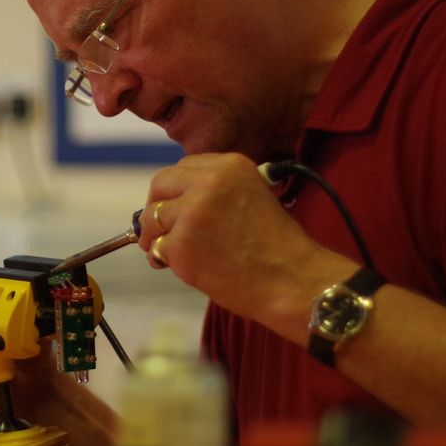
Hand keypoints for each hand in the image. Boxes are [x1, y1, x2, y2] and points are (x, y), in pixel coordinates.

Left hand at [138, 153, 345, 326]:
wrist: (293, 280)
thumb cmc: (277, 247)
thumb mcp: (252, 196)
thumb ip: (216, 191)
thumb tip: (176, 201)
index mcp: (229, 166)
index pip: (182, 168)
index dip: (175, 190)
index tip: (176, 205)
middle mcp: (208, 182)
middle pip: (160, 185)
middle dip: (155, 207)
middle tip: (160, 229)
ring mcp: (192, 212)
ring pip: (152, 219)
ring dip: (157, 238)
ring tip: (173, 254)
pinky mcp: (182, 244)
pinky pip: (157, 249)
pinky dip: (166, 261)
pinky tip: (187, 268)